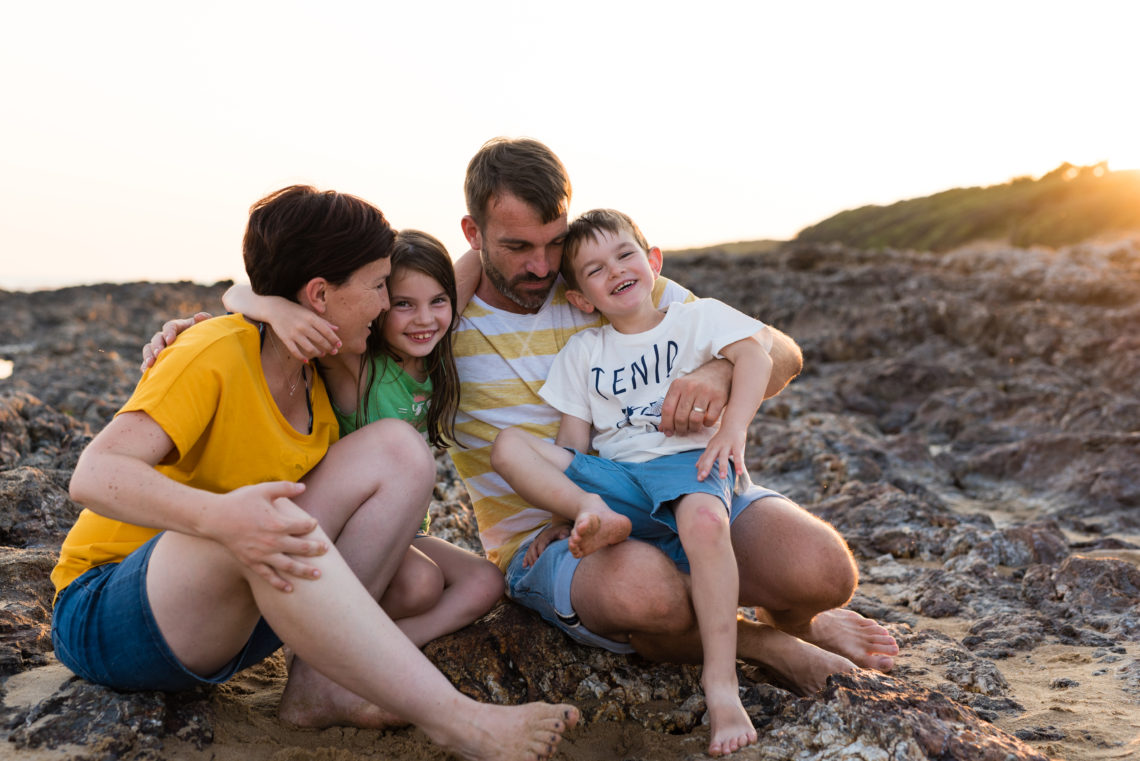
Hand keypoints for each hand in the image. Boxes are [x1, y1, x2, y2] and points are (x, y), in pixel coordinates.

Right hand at [140, 313, 210, 370]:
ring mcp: (161, 348)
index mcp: (179, 327)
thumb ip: (205, 320)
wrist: (205, 353)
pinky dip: (145, 366)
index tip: (170, 340)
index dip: (169, 332)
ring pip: (149, 348)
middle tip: (159, 354)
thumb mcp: (207, 329)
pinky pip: (147, 361)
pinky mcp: (157, 359)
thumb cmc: (206, 339)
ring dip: (148, 355)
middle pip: (157, 337)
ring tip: (151, 364)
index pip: (170, 326)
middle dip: (157, 345)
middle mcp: (167, 336)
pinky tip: (146, 372)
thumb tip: (197, 316)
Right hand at [205, 481, 328, 592]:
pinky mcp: (252, 562)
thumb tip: (304, 486)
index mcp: (278, 523)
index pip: (303, 526)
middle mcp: (273, 541)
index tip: (314, 524)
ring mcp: (263, 554)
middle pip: (301, 548)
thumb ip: (285, 488)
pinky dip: (279, 584)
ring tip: (318, 574)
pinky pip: (268, 576)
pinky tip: (290, 589)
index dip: (311, 525)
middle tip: (326, 550)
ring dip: (305, 571)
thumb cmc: (240, 501)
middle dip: (316, 549)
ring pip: (289, 566)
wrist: (215, 518)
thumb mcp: (263, 490)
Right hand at [265, 302, 339, 362]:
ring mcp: (294, 333)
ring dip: (318, 353)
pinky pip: (295, 351)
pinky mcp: (286, 339)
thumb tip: (336, 329)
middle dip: (329, 348)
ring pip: (310, 348)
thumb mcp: (310, 313)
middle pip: (320, 340)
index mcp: (311, 318)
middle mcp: (304, 326)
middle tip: (334, 352)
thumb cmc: (295, 311)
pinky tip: (306, 360)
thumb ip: (323, 322)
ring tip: (322, 354)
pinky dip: (301, 357)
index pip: (327, 331)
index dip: (335, 339)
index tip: (339, 345)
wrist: (275, 309)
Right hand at [523, 519, 570, 567]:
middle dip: (533, 557)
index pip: (542, 543)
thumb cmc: (563, 531)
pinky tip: (524, 566)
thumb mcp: (565, 531)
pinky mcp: (535, 546)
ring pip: (530, 550)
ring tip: (531, 568)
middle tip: (535, 566)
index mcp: (546, 535)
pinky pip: (528, 552)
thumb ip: (564, 533)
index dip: (541, 550)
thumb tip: (562, 537)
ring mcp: (536, 542)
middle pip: (533, 547)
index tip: (541, 558)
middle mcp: (539, 538)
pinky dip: (526, 559)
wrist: (559, 528)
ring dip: (529, 559)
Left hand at [659, 359, 731, 436]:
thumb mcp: (681, 390)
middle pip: (680, 417)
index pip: (667, 409)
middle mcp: (690, 387)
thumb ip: (671, 407)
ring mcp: (705, 392)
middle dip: (680, 429)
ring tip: (694, 426)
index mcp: (677, 385)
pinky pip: (710, 419)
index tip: (668, 432)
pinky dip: (707, 424)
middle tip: (683, 430)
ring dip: (693, 428)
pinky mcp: (719, 397)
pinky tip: (706, 420)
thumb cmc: (697, 384)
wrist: (719, 370)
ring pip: (694, 420)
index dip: (666, 424)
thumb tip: (662, 429)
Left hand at [697, 427, 746, 481]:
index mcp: (711, 448)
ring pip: (724, 457)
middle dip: (706, 467)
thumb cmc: (722, 437)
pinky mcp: (737, 445)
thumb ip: (705, 456)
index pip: (704, 459)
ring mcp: (727, 445)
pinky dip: (738, 464)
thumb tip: (696, 466)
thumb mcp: (712, 446)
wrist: (733, 423)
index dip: (701, 469)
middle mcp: (717, 446)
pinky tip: (739, 473)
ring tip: (722, 478)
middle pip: (710, 457)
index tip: (699, 479)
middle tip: (702, 478)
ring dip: (723, 467)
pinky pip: (738, 455)